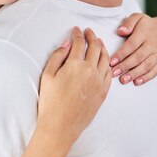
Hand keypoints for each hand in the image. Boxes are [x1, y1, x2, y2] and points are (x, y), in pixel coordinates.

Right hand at [37, 27, 110, 146]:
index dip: (78, 34)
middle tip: (89, 32)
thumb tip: (67, 44)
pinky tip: (104, 60)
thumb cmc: (50, 102)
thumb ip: (57, 56)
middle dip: (92, 36)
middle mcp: (90, 70)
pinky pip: (109, 72)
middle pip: (95, 47)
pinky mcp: (104, 91)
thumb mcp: (47, 76)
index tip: (76, 30)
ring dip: (102, 47)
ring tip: (99, 42)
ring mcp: (99, 81)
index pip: (79, 43)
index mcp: (75, 64)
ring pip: (106, 58)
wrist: (60, 126)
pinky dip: (108, 63)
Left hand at [110, 14, 156, 85]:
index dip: (121, 54)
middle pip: (138, 57)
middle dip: (125, 66)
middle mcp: (153, 44)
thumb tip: (121, 31)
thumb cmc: (146, 26)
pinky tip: (136, 82)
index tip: (111, 61)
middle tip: (114, 73)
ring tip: (123, 80)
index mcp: (145, 33)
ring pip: (146, 65)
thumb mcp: (138, 18)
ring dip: (134, 74)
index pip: (132, 44)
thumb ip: (129, 23)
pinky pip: (155, 71)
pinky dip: (146, 77)